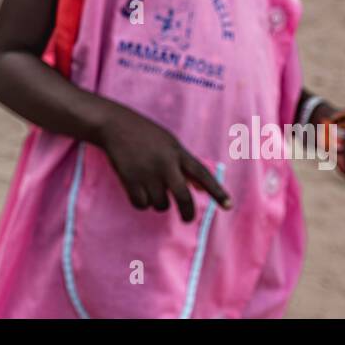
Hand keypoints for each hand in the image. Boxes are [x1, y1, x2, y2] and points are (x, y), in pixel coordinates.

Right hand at [95, 105, 231, 220]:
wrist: (115, 125)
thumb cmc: (145, 134)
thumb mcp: (169, 144)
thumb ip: (184, 166)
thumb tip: (199, 189)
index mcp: (178, 153)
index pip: (202, 174)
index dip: (217, 191)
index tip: (229, 206)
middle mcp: (165, 164)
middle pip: (183, 197)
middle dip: (187, 212)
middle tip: (187, 218)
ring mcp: (147, 173)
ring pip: (160, 204)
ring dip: (158, 202)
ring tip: (150, 186)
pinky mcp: (130, 180)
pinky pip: (142, 205)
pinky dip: (141, 202)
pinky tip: (137, 189)